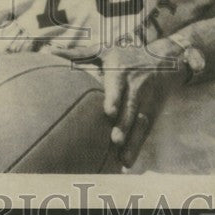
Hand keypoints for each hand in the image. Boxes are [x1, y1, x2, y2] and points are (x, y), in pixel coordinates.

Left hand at [58, 40, 187, 167]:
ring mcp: (146, 102)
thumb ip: (79, 54)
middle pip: (132, 107)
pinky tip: (126, 163)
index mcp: (121, 71)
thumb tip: (49, 50)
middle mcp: (136, 87)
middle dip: (125, 124)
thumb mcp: (105, 50)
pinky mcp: (151, 114)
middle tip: (116, 140)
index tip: (109, 112)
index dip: (115, 98)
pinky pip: (145, 132)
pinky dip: (137, 147)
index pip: (119, 85)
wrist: (164, 61)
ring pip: (140, 123)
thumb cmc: (125, 56)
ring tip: (123, 159)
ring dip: (133, 141)